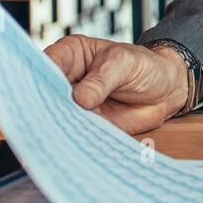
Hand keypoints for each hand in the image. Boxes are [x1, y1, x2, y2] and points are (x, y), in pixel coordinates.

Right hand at [43, 34, 189, 134]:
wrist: (166, 91)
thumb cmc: (145, 67)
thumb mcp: (125, 63)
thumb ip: (102, 79)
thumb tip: (79, 99)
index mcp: (71, 54)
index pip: (47, 63)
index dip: (38, 76)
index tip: (36, 91)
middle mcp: (66, 79)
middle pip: (43, 93)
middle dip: (41, 106)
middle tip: (41, 119)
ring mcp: (73, 103)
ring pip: (54, 116)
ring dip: (54, 127)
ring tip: (53, 136)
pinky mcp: (83, 124)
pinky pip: (72, 133)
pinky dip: (69, 140)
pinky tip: (67, 148)